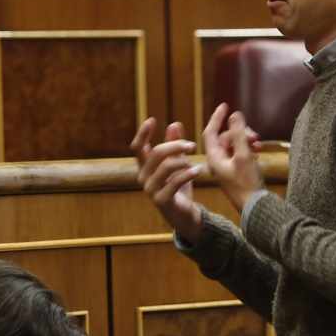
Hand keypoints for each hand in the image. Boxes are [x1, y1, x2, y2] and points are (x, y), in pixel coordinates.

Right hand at [131, 117, 203, 243]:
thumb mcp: (178, 164)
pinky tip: (198, 170)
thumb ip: (174, 146)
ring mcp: (150, 190)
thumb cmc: (179, 187)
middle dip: (174, 146)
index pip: (137, 148)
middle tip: (191, 145)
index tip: (151, 120)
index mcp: (144, 168)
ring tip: (194, 161)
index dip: (142, 134)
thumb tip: (174, 124)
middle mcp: (143, 178)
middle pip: (155, 154)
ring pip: (165, 166)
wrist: (185, 215)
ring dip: (182, 160)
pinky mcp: (162, 200)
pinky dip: (187, 174)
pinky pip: (174, 182)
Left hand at [202, 103, 264, 212]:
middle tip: (256, 136)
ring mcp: (226, 166)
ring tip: (259, 144)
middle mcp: (217, 161)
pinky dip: (249, 148)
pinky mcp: (236, 170)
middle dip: (240, 132)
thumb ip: (239, 134)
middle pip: (225, 137)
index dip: (217, 117)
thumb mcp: (244, 155)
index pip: (210, 132)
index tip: (225, 105)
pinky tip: (259, 151)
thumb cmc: (248, 183)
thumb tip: (234, 115)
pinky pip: (240, 152)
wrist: (255, 207)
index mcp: (213, 157)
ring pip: (234, 144)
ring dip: (246, 140)